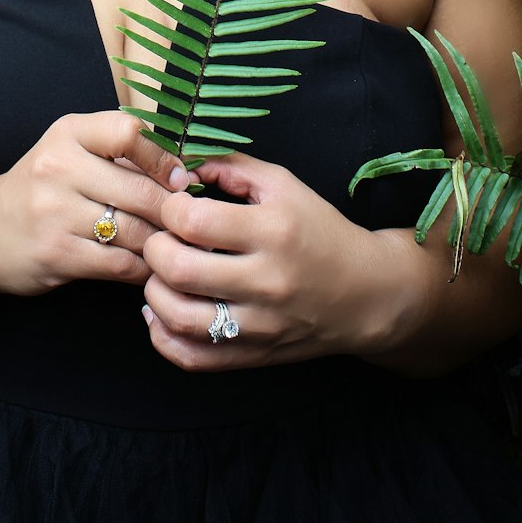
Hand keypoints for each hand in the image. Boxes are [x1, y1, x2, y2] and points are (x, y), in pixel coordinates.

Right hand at [0, 111, 194, 296]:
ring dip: (162, 241)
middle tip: (192, 221)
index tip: (181, 178)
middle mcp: (58, 168)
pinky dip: (143, 267)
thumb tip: (186, 171)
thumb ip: (120, 153)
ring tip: (175, 245)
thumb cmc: (43, 187)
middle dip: (173, 210)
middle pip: (139, 190)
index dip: (164, 158)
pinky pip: (119, 264)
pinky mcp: (55, 254)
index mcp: (68, 133)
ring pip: (134, 231)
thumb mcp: (71, 151)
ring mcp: (54, 213)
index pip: (129, 133)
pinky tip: (150, 266)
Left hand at [140, 152, 403, 371]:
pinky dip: (163, 337)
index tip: (176, 206)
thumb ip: (231, 168)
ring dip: (154, 292)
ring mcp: (260, 325)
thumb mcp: (283, 185)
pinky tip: (164, 312)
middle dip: (155, 248)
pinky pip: (192, 358)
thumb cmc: (319, 231)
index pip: (193, 221)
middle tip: (163, 238)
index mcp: (273, 231)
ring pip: (179, 318)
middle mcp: (266, 282)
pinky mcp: (254, 356)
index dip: (170, 208)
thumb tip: (179, 164)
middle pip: (178, 270)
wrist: (366, 293)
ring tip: (163, 273)